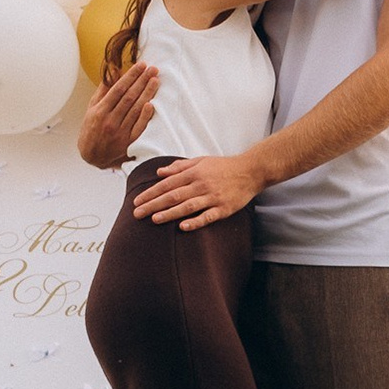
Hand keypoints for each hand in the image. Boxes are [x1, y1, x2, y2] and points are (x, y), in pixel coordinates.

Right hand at [78, 61, 157, 168]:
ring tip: (155, 80)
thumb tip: (112, 73)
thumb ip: (102, 91)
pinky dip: (145, 116)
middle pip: (129, 97)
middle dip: (142, 81)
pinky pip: (139, 128)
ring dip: (147, 93)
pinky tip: (151, 104)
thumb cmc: (91, 130)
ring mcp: (120, 132)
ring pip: (135, 109)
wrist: (92, 156)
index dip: (131, 76)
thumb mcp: (91, 109)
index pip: (118, 89)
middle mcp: (110, 120)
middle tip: (153, 69)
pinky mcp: (128, 142)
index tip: (141, 65)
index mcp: (100, 111)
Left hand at [132, 152, 265, 229]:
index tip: (137, 201)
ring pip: (187, 206)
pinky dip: (196, 221)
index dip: (151, 193)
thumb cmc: (223, 166)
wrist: (251, 171)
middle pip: (173, 196)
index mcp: (194, 173)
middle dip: (153, 204)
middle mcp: (201, 184)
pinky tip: (183, 227)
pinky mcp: (224, 208)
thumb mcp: (201, 161)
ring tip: (154, 219)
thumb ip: (180, 167)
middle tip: (137, 213)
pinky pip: (208, 216)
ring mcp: (213, 197)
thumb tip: (160, 172)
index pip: (167, 184)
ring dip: (170, 213)